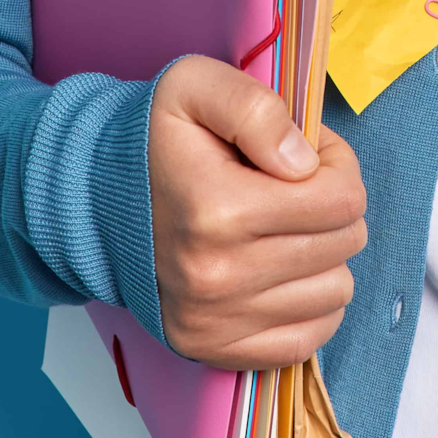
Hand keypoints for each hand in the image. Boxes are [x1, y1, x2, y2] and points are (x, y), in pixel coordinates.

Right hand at [148, 55, 367, 369]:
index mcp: (218, 209)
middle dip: (334, 208)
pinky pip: (308, 339)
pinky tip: (283, 273)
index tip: (307, 157)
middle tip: (294, 189)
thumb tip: (304, 162)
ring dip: (323, 257)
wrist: (92, 204)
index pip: (342, 199)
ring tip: (283, 229)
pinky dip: (310, 306)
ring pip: (335, 292)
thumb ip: (256, 108)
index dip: (338, 167)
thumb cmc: (151, 142)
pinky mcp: (214, 350)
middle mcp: (218, 276)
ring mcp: (217, 321)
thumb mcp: (194, 87)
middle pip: (344, 244)